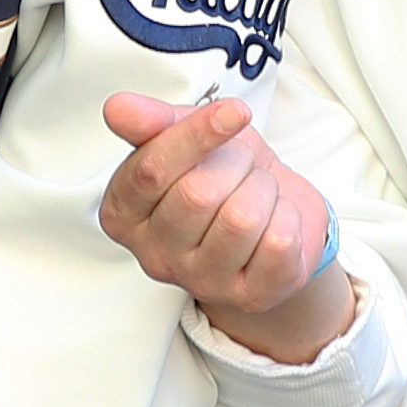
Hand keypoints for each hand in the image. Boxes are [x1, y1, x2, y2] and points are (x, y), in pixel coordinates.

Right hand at [96, 91, 357, 366]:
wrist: (273, 212)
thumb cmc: (223, 173)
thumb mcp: (186, 134)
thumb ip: (152, 121)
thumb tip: (118, 109)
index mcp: (124, 214)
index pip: (151, 171)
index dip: (197, 135)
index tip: (233, 112)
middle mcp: (154, 257)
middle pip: (198, 195)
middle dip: (235, 165)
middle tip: (241, 167)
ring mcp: (200, 282)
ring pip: (241, 218)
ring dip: (263, 190)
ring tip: (258, 192)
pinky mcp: (249, 298)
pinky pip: (278, 243)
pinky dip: (288, 217)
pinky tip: (276, 221)